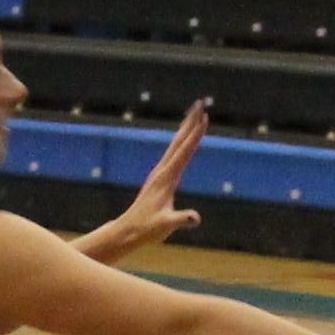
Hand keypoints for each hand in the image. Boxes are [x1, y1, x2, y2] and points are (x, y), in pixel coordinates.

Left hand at [114, 99, 208, 252]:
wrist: (129, 230)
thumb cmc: (148, 229)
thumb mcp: (166, 226)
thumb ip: (180, 220)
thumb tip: (195, 218)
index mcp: (167, 178)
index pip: (185, 151)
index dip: (196, 135)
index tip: (205, 118)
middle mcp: (162, 171)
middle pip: (179, 141)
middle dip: (190, 121)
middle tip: (200, 104)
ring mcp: (160, 173)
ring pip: (175, 144)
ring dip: (185, 128)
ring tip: (194, 114)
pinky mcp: (160, 178)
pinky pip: (173, 153)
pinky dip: (181, 142)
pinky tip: (183, 140)